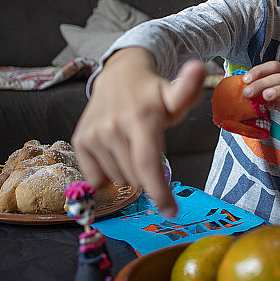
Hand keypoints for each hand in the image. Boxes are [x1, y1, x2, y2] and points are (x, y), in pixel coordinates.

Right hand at [71, 48, 205, 216]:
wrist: (118, 76)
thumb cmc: (152, 94)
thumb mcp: (174, 94)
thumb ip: (189, 89)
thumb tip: (199, 68)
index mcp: (141, 118)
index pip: (148, 163)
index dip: (159, 192)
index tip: (170, 212)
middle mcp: (113, 127)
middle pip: (136, 177)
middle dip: (148, 175)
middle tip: (149, 150)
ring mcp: (94, 135)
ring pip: (119, 180)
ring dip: (129, 172)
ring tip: (131, 145)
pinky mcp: (80, 142)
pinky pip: (98, 179)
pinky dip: (109, 172)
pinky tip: (115, 151)